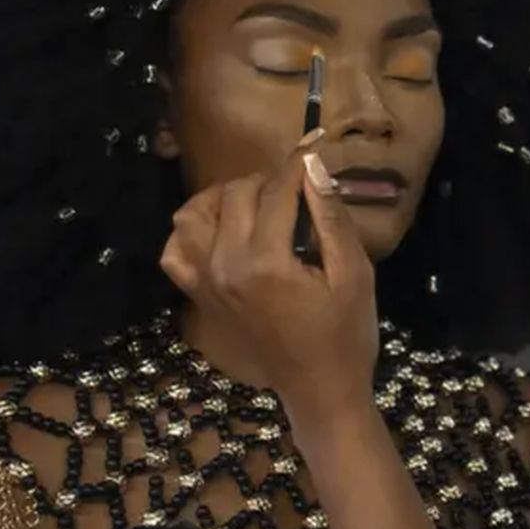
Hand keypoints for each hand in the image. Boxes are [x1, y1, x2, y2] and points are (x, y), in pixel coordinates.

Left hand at [159, 129, 379, 422]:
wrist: (319, 388)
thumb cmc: (346, 332)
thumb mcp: (354, 273)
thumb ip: (330, 217)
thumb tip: (313, 165)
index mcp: (266, 261)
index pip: (278, 190)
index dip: (300, 160)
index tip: (317, 140)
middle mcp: (224, 266)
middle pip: (237, 194)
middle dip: (269, 178)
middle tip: (300, 183)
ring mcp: (204, 282)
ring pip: (195, 214)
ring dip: (226, 197)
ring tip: (259, 202)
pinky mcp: (198, 296)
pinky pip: (175, 251)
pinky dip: (193, 232)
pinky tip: (223, 232)